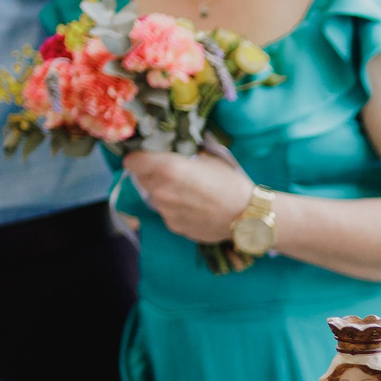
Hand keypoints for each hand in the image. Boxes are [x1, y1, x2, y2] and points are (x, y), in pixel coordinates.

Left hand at [123, 146, 253, 244]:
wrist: (247, 217)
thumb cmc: (231, 183)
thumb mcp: (209, 159)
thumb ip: (184, 156)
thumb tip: (175, 153)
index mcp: (168, 168)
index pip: (132, 161)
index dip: (138, 157)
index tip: (148, 157)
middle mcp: (160, 190)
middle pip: (141, 178)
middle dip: (152, 174)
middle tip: (173, 174)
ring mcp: (165, 211)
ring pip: (154, 196)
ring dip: (164, 192)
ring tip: (188, 193)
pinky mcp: (173, 226)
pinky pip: (166, 212)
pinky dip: (175, 209)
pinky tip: (194, 209)